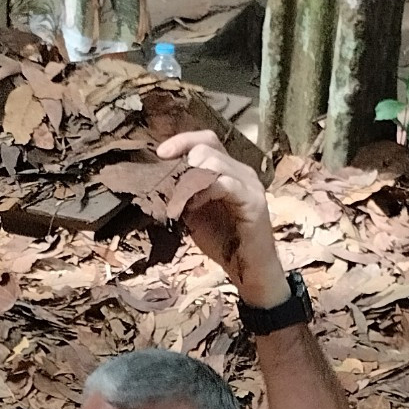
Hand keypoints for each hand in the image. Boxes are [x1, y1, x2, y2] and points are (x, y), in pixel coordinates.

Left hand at [153, 129, 283, 302]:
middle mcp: (240, 171)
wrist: (247, 268)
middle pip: (209, 146)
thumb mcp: (192, 211)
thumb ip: (181, 192)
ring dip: (190, 177)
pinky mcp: (253, 201)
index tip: (160, 154)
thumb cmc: (222, 240)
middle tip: (167, 178)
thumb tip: (155, 179)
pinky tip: (193, 206)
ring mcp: (249, 184)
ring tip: (179, 197)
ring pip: (216, 163)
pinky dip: (204, 191)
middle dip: (183, 157)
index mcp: (227, 170)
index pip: (205, 141)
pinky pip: (226, 185)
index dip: (182, 141)